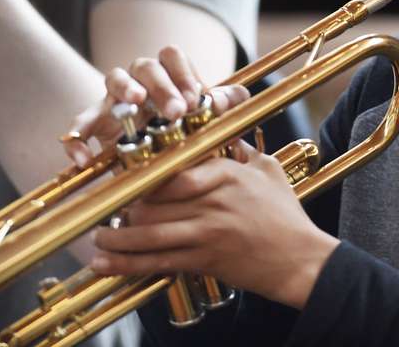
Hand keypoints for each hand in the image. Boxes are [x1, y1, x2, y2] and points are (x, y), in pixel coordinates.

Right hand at [62, 44, 247, 167]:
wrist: (150, 155)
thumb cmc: (179, 129)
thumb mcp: (201, 118)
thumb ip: (220, 104)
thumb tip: (240, 95)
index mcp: (166, 73)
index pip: (172, 56)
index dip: (183, 73)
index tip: (195, 99)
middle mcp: (139, 80)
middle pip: (145, 66)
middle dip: (162, 86)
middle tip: (177, 111)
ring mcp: (113, 98)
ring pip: (113, 79)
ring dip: (125, 88)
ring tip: (135, 103)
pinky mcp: (95, 123)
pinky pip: (82, 123)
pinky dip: (78, 139)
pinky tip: (84, 158)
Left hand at [90, 140, 339, 308]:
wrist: (300, 260)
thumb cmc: (286, 215)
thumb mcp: (268, 170)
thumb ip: (242, 150)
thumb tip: (226, 134)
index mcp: (225, 174)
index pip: (172, 171)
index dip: (142, 177)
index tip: (124, 177)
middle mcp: (212, 202)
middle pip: (153, 201)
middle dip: (123, 207)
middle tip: (105, 209)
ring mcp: (207, 232)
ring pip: (149, 232)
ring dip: (117, 237)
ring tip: (97, 238)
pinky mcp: (205, 260)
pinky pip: (159, 262)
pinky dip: (128, 264)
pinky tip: (106, 264)